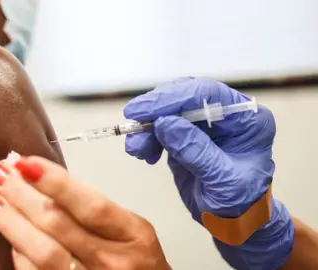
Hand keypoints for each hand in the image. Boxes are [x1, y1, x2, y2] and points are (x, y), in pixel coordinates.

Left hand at [0, 156, 170, 269]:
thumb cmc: (136, 260)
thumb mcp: (130, 228)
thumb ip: (94, 208)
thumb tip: (42, 179)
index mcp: (133, 235)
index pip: (91, 205)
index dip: (55, 182)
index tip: (25, 162)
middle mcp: (113, 261)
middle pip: (60, 225)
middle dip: (23, 195)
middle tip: (1, 172)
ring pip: (43, 252)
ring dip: (12, 222)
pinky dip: (18, 252)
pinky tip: (7, 231)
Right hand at [123, 77, 293, 268]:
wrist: (235, 223)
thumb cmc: (240, 204)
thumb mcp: (221, 180)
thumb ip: (195, 150)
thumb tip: (165, 123)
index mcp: (246, 119)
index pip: (207, 95)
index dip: (173, 98)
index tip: (144, 110)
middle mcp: (226, 115)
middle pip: (185, 97)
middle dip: (156, 109)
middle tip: (132, 119)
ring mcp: (205, 124)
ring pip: (169, 111)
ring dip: (147, 126)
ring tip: (135, 148)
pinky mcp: (187, 135)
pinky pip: (162, 127)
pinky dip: (148, 137)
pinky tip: (144, 154)